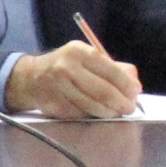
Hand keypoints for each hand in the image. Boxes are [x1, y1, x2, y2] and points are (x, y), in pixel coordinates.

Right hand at [6, 40, 139, 119]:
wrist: (30, 77)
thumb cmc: (65, 65)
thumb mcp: (86, 57)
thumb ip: (112, 68)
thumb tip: (135, 85)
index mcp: (79, 51)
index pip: (109, 70)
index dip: (125, 85)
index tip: (135, 93)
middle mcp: (67, 68)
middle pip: (102, 91)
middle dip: (120, 102)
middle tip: (129, 108)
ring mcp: (59, 87)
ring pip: (92, 105)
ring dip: (108, 112)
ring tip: (115, 112)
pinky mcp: (55, 104)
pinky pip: (80, 113)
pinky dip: (91, 115)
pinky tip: (96, 112)